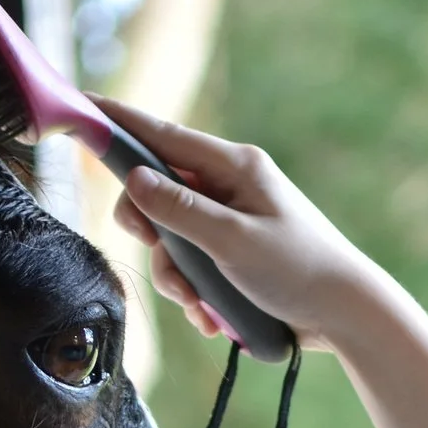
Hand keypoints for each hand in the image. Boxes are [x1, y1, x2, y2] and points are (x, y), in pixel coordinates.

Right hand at [100, 97, 427, 427]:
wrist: (347, 316)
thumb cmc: (300, 272)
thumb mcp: (233, 242)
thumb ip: (180, 211)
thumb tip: (134, 178)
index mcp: (234, 167)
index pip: (161, 135)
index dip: (117, 122)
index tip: (79, 108)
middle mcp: (229, 187)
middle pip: (157, 192)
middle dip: (152, 233)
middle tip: (162, 255)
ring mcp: (230, 221)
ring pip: (170, 238)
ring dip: (176, 277)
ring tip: (202, 306)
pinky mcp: (233, 254)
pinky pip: (192, 266)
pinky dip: (195, 294)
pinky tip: (214, 319)